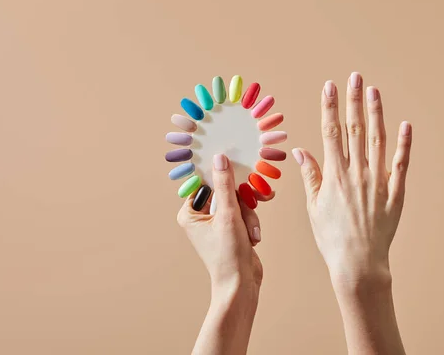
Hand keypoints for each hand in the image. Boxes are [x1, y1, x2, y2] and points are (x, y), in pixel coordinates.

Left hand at [177, 154, 272, 288]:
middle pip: (225, 192)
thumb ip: (225, 185)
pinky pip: (243, 214)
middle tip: (253, 204)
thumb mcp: (228, 215)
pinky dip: (250, 223)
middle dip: (242, 203)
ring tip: (251, 233)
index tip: (237, 172)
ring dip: (248, 216)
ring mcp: (216, 223)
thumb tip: (220, 158)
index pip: (206, 182)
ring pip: (238, 203)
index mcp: (190, 212)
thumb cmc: (228, 255)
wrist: (241, 284)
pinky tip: (253, 237)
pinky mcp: (231, 229)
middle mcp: (200, 216)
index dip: (222, 177)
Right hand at [292, 72, 411, 285]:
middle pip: (355, 129)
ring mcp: (378, 182)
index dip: (330, 107)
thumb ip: (311, 176)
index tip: (329, 86)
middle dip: (353, 101)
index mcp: (334, 175)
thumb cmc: (331, 236)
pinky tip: (404, 124)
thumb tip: (300, 151)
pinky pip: (401, 164)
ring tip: (374, 91)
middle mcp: (356, 173)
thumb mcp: (314, 207)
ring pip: (378, 140)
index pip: (331, 132)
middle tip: (355, 77)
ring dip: (376, 114)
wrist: (358, 263)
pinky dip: (403, 144)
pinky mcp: (395, 193)